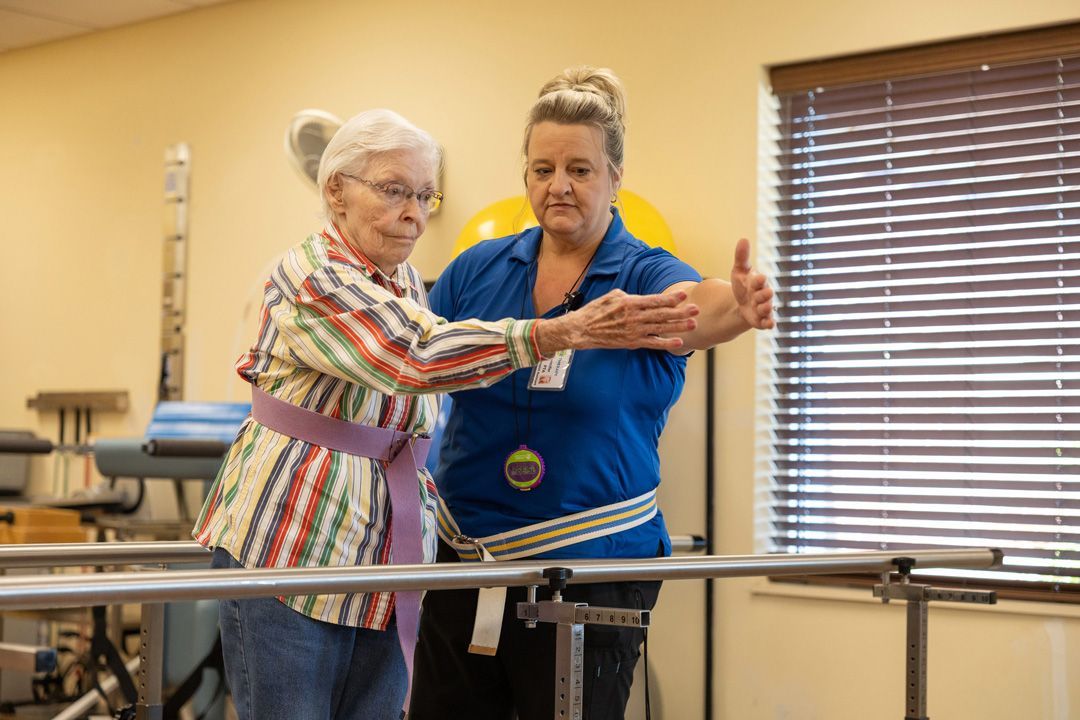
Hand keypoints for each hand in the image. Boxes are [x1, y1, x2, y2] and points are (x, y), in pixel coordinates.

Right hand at [536, 289, 698, 354]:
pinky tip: (679, 343)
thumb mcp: (611, 296)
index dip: (670, 298)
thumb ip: (628, 296)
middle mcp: (634, 317)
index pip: (655, 300)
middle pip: (662, 314)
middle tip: (696, 309)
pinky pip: (652, 344)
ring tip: (693, 324)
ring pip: (660, 328)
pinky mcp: (631, 343)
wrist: (581, 330)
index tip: (684, 294)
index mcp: (630, 303)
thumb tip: (640, 297)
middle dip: (681, 311)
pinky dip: (666, 344)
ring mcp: (634, 331)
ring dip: (678, 326)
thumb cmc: (595, 311)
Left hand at [730, 238, 774, 330]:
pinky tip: (770, 325)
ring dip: (766, 308)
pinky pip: (768, 322)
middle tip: (764, 293)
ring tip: (764, 308)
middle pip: (766, 295)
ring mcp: (763, 308)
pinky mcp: (761, 320)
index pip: (760, 280)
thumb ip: (741, 257)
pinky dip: (769, 323)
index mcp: (758, 282)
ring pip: (767, 308)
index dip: (759, 280)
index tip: (758, 277)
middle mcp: (763, 295)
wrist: (740, 304)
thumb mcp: (738, 271)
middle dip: (764, 294)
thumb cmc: (742, 285)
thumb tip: (743, 238)